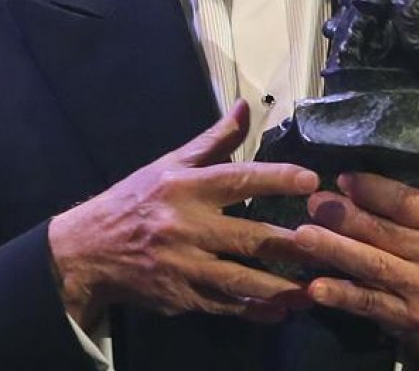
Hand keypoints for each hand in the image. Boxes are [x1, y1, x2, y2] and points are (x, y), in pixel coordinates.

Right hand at [48, 100, 317, 329]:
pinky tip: (282, 311)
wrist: (87, 250)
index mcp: (186, 187)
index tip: (311, 180)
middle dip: (292, 244)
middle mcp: (186, 226)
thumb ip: (214, 140)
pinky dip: (255, 310)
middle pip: (248, 236)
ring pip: (242, 279)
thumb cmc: (136, 201)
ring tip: (316, 289)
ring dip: (281, 287)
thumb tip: (245, 106)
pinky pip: (225, 306)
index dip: (276, 179)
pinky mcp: (181, 296)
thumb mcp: (170, 164)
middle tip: (331, 245)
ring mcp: (184, 265)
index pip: (237, 178)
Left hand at [296, 173, 418, 361]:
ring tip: (303, 235)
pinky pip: (367, 302)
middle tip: (313, 204)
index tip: (341, 179)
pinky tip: (315, 287)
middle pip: (384, 232)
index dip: (371, 189)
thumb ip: (399, 198)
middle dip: (344, 217)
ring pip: (372, 265)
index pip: (406, 201)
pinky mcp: (405, 315)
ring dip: (335, 250)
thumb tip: (347, 180)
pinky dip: (339, 294)